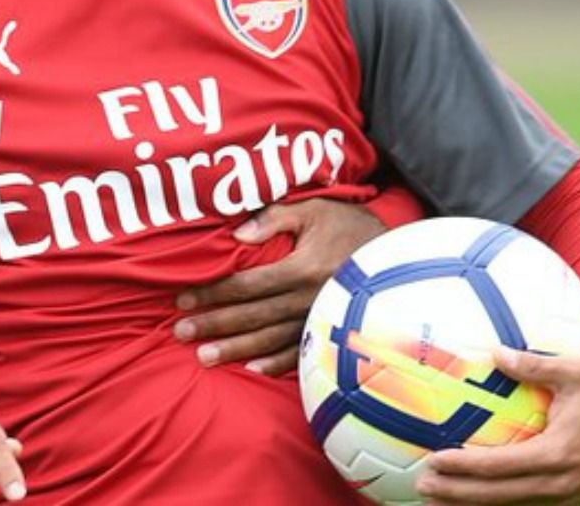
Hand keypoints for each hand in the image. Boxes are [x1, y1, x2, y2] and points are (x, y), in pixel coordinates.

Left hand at [174, 199, 386, 374]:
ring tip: (204, 357)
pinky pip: (301, 353)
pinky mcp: (332, 331)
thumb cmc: (350, 225)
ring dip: (235, 349)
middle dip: (214, 324)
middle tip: (180, 332)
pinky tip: (252, 369)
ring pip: (271, 339)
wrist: (398, 254)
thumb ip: (273, 218)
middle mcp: (308, 299)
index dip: (212, 293)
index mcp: (301, 268)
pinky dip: (276, 364)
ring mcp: (320, 320)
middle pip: (252, 315)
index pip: (246, 285)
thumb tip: (236, 236)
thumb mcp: (314, 209)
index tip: (182, 299)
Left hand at [415, 349, 579, 504]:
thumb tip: (495, 352)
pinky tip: (471, 502)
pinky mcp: (570, 501)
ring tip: (436, 501)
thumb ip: (534, 365)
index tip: (434, 460)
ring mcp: (566, 498)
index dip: (464, 466)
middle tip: (422, 486)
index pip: (499, 466)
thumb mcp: (575, 371)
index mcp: (556, 454)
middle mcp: (559, 484)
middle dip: (457, 494)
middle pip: (498, 496)